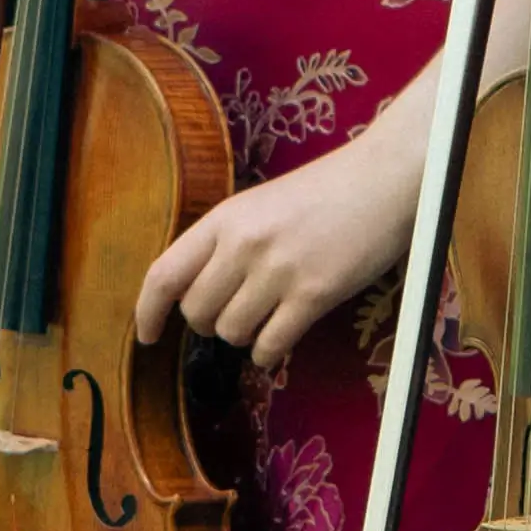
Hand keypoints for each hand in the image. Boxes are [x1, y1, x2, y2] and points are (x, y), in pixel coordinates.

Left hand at [132, 118, 429, 376]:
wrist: (384, 179)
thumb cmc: (325, 192)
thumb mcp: (260, 205)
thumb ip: (226, 242)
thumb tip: (195, 294)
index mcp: (225, 218)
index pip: (164, 275)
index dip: (147, 313)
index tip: (147, 336)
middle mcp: (244, 244)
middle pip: (196, 312)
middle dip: (209, 323)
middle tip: (235, 312)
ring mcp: (278, 270)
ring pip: (231, 332)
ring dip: (244, 336)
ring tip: (267, 316)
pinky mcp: (313, 293)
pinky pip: (269, 345)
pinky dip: (269, 351)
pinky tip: (282, 335)